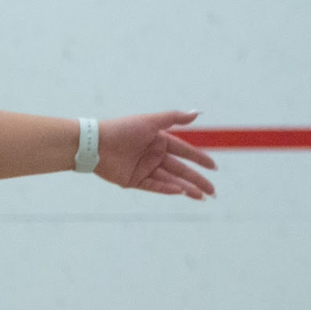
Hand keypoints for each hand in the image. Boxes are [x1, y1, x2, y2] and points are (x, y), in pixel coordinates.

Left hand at [94, 110, 217, 198]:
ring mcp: (144, 169)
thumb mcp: (150, 121)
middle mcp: (153, 155)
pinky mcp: (134, 181)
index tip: (214, 167)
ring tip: (202, 196)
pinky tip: (181, 192)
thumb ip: (174, 118)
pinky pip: (155, 186)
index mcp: (158, 140)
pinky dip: (168, 189)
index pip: (184, 151)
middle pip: (180, 169)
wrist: (96, 144)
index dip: (199, 159)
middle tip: (213, 190)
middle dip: (197, 179)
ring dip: (186, 188)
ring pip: (170, 180)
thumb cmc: (123, 129)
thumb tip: (197, 113)